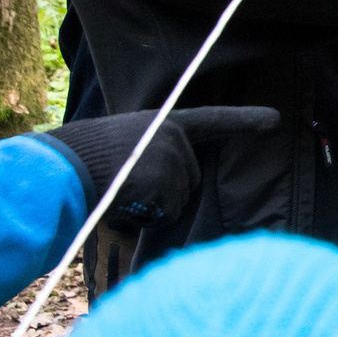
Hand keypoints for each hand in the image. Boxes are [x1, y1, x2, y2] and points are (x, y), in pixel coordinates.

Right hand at [44, 106, 281, 232]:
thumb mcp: (126, 141)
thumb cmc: (86, 158)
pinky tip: (123, 202)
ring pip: (178, 200)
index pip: (213, 120)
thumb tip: (173, 182)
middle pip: (190, 178)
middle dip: (165, 190)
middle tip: (127, 183)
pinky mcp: (165, 183)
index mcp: (165, 122)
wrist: (61, 167)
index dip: (244, 120)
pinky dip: (145, 216)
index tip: (275, 120)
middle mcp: (175, 138)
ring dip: (153, 205)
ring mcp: (172, 160)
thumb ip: (156, 151)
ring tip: (120, 191)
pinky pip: (165, 213)